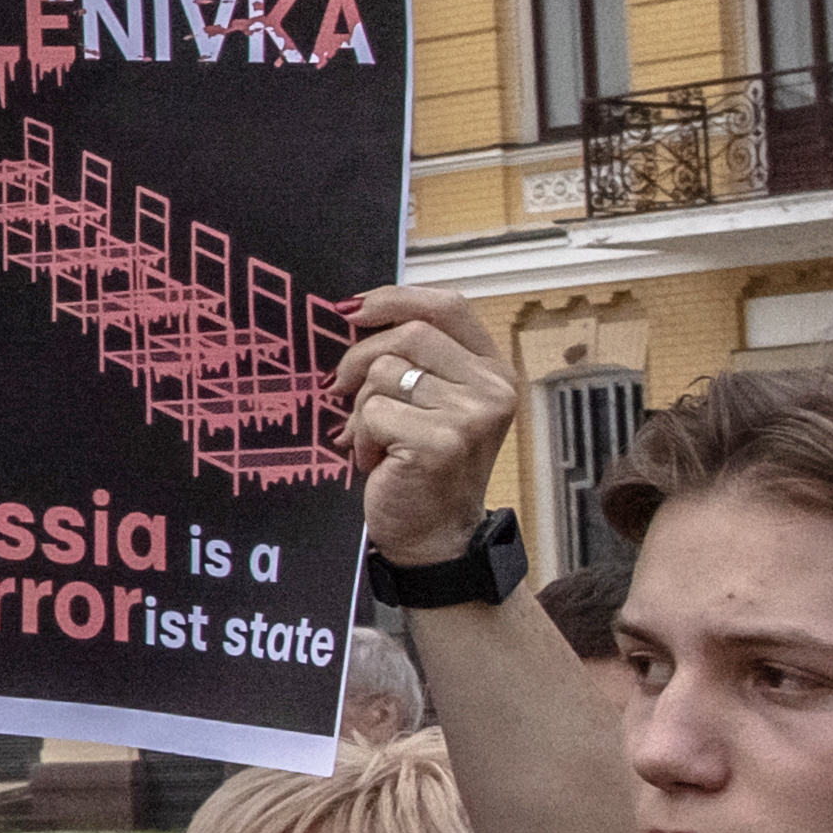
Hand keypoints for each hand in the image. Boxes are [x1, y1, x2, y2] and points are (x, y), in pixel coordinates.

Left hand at [329, 286, 526, 565]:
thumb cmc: (423, 464)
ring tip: (375, 439)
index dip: (395, 298)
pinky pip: (373, 412)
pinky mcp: (442, 441)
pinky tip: (378, 461)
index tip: (351, 309)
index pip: (448, 305)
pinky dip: (361, 438)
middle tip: (340, 388)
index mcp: (493, 369)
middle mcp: (492, 388)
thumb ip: (415, 358)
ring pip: (384, 373)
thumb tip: (354, 310)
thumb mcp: (431, 402)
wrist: (436, 534)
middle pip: (408, 335)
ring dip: (361, 409)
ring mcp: (472, 414)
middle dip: (359, 359)